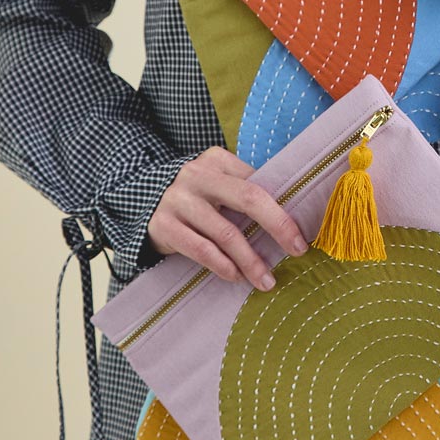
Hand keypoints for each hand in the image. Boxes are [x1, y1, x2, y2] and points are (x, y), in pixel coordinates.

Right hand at [147, 147, 308, 290]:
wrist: (138, 201)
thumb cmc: (193, 196)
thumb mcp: (214, 183)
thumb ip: (242, 191)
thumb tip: (288, 219)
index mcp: (217, 160)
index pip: (258, 183)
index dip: (283, 209)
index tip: (301, 234)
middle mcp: (198, 175)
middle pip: (249, 199)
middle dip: (278, 226)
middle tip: (297, 250)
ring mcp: (178, 200)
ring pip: (225, 232)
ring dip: (250, 260)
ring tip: (266, 279)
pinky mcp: (163, 225)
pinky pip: (200, 249)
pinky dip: (222, 265)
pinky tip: (235, 276)